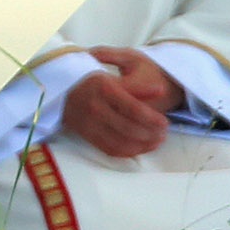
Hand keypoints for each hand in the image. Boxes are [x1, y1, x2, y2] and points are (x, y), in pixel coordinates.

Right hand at [61, 48, 183, 157]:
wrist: (64, 92)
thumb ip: (138, 86)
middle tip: (164, 133)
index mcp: (104, 89)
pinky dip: (128, 152)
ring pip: (121, 142)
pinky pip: (110, 149)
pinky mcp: (87, 135)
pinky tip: (140, 148)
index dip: (152, 118)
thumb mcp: (114, 77)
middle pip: (129, 128)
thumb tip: (160, 90)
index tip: (165, 122)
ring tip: (156, 142)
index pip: (134, 109)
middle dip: (151, 134)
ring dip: (142, 146)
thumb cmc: (94, 83)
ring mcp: (90, 123)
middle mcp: (95, 107)